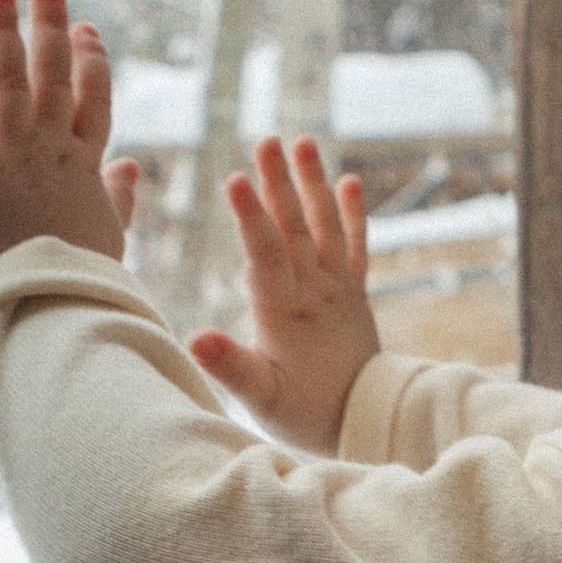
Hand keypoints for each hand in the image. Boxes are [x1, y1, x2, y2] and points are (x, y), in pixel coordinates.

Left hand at [0, 0, 143, 292]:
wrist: (52, 314)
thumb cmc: (77, 289)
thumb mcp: (107, 241)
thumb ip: (118, 200)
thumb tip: (131, 167)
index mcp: (84, 170)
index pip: (92, 104)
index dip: (91, 65)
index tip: (89, 31)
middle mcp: (53, 152)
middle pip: (55, 77)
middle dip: (51, 29)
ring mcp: (16, 158)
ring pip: (12, 80)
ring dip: (4, 31)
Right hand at [187, 135, 379, 454]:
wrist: (367, 421)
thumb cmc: (305, 413)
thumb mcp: (259, 398)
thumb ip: (229, 366)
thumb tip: (195, 339)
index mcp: (285, 312)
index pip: (265, 254)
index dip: (251, 216)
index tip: (237, 178)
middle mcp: (315, 292)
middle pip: (294, 229)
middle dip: (278, 184)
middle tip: (266, 141)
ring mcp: (338, 289)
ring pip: (325, 228)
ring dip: (314, 185)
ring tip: (304, 143)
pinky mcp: (355, 294)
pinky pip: (356, 248)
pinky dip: (354, 215)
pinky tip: (351, 182)